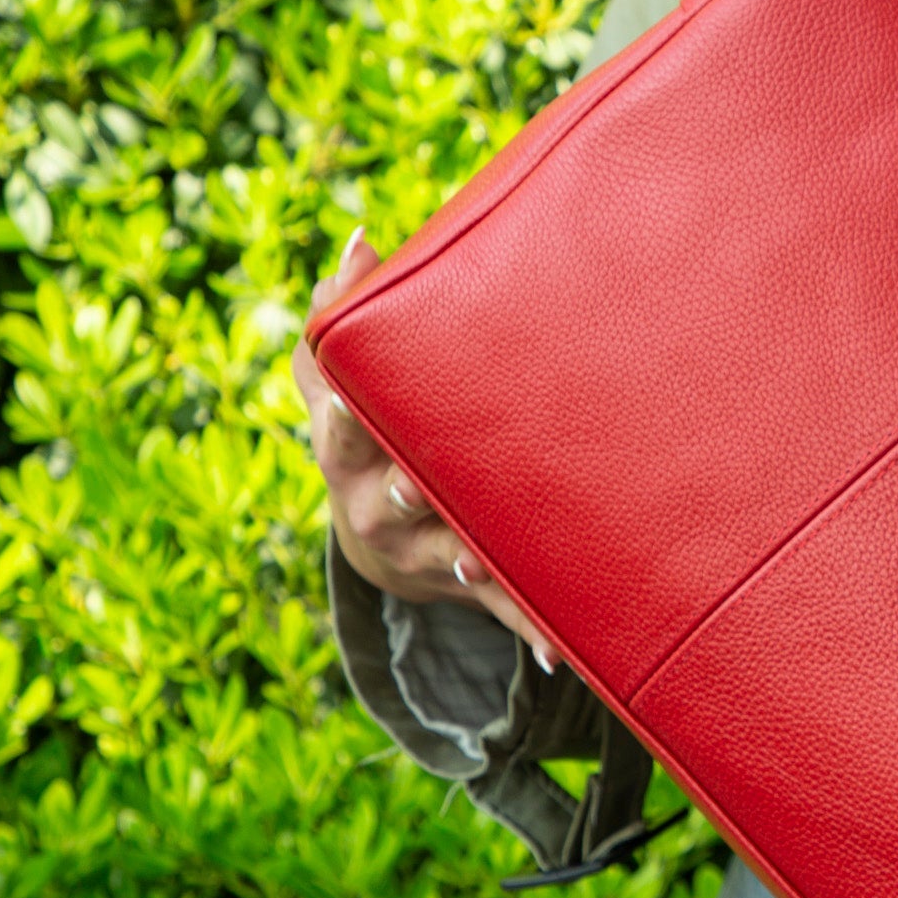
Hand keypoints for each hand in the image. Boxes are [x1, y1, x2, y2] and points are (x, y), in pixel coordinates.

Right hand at [294, 231, 557, 669]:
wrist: (382, 539)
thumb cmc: (366, 433)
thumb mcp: (338, 383)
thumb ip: (342, 317)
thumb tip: (361, 242)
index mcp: (346, 454)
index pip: (341, 428)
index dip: (343, 415)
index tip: (348, 403)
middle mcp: (379, 509)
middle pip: (392, 499)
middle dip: (405, 493)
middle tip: (415, 483)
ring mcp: (425, 554)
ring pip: (451, 560)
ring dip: (470, 564)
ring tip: (486, 568)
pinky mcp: (475, 588)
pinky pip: (506, 615)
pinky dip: (533, 634)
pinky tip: (559, 654)